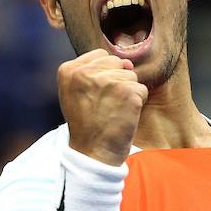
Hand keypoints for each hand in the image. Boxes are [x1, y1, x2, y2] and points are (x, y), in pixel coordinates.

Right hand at [58, 49, 148, 166]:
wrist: (93, 154)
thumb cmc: (87, 126)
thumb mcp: (74, 94)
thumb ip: (92, 72)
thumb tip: (126, 62)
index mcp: (69, 70)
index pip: (100, 56)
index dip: (104, 75)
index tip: (97, 96)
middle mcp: (86, 72)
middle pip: (117, 64)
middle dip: (117, 82)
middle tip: (106, 106)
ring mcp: (107, 81)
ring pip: (131, 76)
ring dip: (128, 94)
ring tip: (114, 112)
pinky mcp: (127, 92)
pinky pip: (142, 90)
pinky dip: (138, 104)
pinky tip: (124, 116)